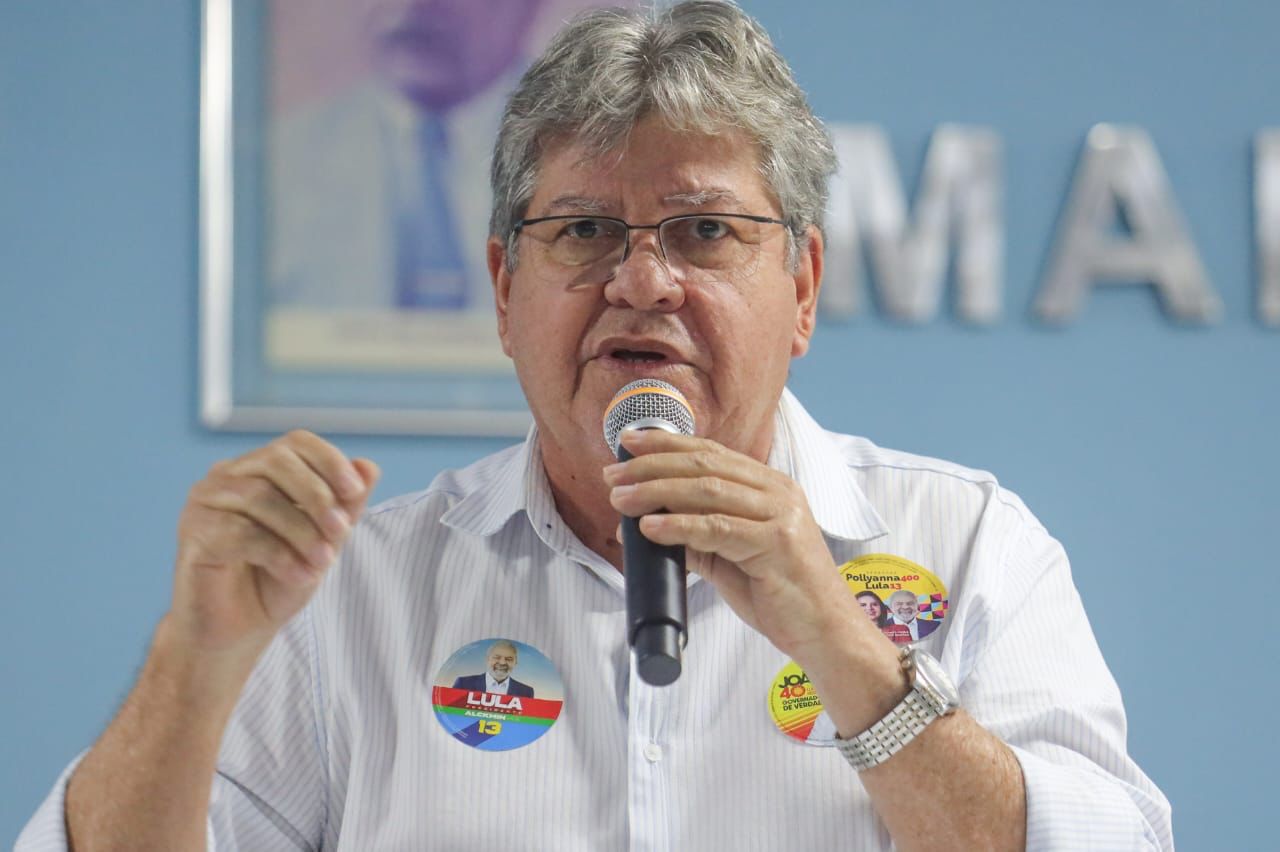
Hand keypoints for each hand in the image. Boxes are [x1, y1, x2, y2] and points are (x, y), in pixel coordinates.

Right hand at [170, 430, 378, 655]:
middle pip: (277, 461)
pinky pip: (241, 532)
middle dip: (317, 496)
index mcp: (259, 469)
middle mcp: (227, 476)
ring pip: (260, 497)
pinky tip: (300, 576)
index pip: (296, 443)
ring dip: (302, 532)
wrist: (238, 632)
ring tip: (323, 564)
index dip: (329, 461)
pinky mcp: (195, 533)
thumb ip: (345, 505)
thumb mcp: (324, 541)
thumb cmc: (278, 580)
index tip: (355, 493)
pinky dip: (280, 555)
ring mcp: (205, 502)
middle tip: (341, 532)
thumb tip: (369, 467)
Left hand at [604, 428, 857, 659]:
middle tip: (612, 476)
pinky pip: (718, 527)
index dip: (666, 444)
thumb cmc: (782, 597)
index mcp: (771, 487)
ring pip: (708, 490)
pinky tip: (651, 526)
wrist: (826, 633)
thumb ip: (700, 538)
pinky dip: (679, 525)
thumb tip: (651, 524)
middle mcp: (778, 492)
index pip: (712, 452)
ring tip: (621, 499)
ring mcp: (780, 515)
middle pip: (705, 464)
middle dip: (652, 466)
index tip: (627, 443)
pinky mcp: (776, 544)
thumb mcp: (733, 560)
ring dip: (656, 491)